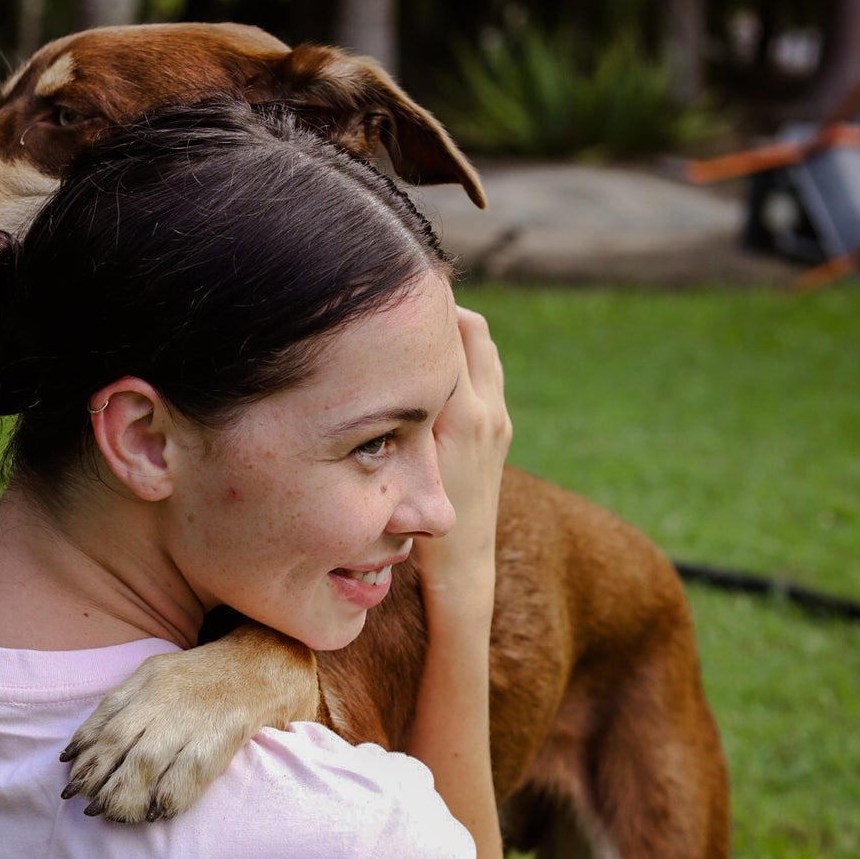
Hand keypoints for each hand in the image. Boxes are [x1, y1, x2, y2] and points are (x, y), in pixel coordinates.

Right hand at [412, 306, 510, 611]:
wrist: (465, 563)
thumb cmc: (418, 525)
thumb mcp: (397, 467)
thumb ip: (389, 420)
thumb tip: (357, 373)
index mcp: (462, 414)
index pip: (449, 334)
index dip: (421, 308)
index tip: (389, 296)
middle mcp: (488, 409)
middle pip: (472, 327)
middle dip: (440, 311)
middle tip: (401, 309)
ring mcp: (500, 418)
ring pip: (485, 347)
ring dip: (455, 334)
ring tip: (416, 337)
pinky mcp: (502, 429)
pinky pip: (488, 372)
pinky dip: (464, 359)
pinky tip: (431, 373)